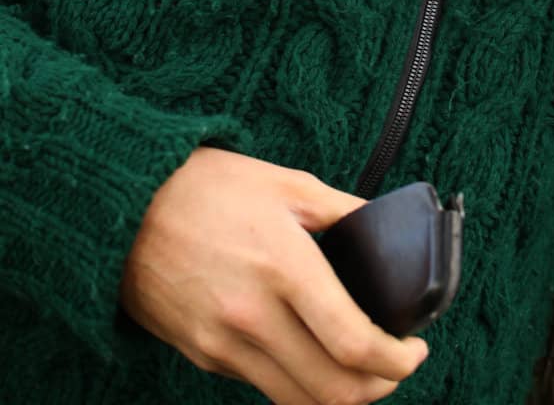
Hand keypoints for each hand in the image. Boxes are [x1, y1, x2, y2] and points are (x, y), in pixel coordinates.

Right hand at [119, 147, 429, 404]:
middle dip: (380, 387)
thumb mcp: (288, 183)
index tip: (415, 350)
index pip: (352, 342)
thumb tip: (390, 231)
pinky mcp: (204, 356)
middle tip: (396, 365)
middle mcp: (253, 316)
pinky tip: (312, 352)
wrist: (125, 208)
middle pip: (333, 390)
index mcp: (283, 266)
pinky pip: (263, 384)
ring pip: (298, 401)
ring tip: (361, 366)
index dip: (397, 360)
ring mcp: (224, 343)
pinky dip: (298, 381)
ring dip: (341, 396)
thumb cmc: (209, 187)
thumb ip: (344, 211)